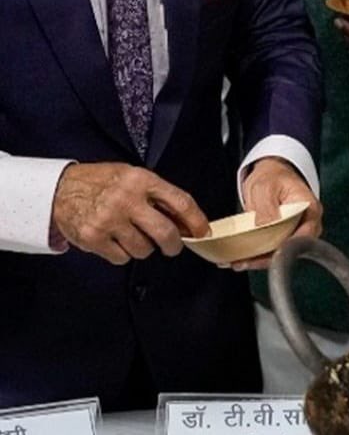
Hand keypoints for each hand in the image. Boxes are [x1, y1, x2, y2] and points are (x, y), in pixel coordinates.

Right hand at [50, 162, 208, 264]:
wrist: (60, 189)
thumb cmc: (102, 182)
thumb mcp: (134, 176)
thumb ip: (159, 196)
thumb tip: (185, 221)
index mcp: (142, 180)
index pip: (181, 202)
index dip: (196, 220)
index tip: (202, 231)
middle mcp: (127, 199)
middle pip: (165, 233)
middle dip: (174, 245)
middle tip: (172, 246)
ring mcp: (109, 220)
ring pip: (144, 249)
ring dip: (144, 248)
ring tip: (132, 235)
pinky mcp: (94, 238)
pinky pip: (122, 258)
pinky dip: (123, 253)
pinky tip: (116, 240)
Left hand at [236, 156, 321, 270]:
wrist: (272, 173)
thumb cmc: (273, 176)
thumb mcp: (266, 186)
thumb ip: (266, 206)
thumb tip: (265, 225)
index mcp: (309, 209)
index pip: (304, 235)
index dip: (286, 248)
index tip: (267, 255)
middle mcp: (307, 223)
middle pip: (292, 248)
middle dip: (267, 258)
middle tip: (244, 261)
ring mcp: (297, 230)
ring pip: (281, 252)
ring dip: (260, 260)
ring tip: (238, 262)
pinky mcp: (285, 235)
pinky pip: (273, 249)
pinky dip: (258, 255)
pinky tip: (241, 258)